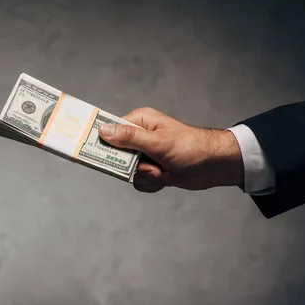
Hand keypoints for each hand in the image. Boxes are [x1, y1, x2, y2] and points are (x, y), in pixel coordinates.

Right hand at [98, 107, 244, 191]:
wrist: (215, 166)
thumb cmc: (190, 147)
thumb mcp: (157, 142)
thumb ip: (129, 137)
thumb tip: (102, 130)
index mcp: (139, 121)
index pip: (110, 130)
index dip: (101, 142)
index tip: (90, 151)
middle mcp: (140, 136)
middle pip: (116, 155)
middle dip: (133, 166)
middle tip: (149, 166)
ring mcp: (145, 154)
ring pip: (128, 171)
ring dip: (145, 176)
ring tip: (163, 171)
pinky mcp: (152, 169)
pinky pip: (139, 181)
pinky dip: (152, 183)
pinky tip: (166, 177)